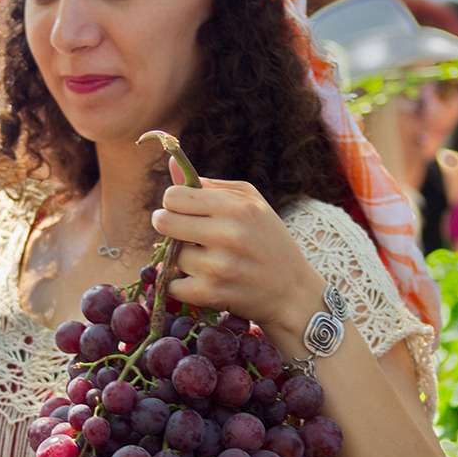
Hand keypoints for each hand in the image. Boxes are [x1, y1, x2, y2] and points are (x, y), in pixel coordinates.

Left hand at [151, 160, 323, 349]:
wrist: (293, 293)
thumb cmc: (269, 240)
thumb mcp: (251, 203)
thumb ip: (210, 185)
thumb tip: (172, 163)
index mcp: (237, 207)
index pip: (174, 196)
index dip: (174, 203)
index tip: (184, 210)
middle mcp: (227, 235)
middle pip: (163, 222)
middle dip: (168, 226)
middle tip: (182, 232)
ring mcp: (218, 266)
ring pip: (170, 256)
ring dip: (181, 259)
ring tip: (204, 259)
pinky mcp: (211, 294)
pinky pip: (172, 286)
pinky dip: (181, 285)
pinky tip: (201, 280)